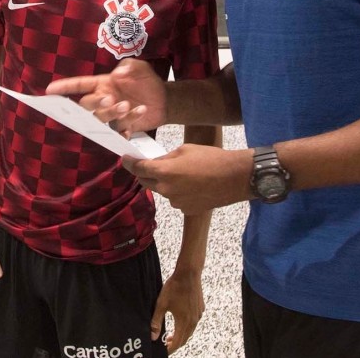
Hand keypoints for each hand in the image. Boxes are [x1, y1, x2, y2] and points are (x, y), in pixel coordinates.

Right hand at [46, 59, 166, 134]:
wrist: (165, 99)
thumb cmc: (147, 81)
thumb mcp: (140, 68)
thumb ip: (130, 66)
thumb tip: (119, 73)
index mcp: (102, 84)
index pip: (80, 85)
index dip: (65, 87)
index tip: (50, 90)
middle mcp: (103, 100)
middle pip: (87, 106)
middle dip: (95, 103)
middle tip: (110, 99)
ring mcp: (111, 115)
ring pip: (102, 120)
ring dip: (112, 114)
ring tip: (128, 106)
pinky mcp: (122, 127)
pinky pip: (117, 132)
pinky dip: (124, 130)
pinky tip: (132, 126)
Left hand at [121, 144, 250, 215]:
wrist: (234, 178)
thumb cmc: (212, 158)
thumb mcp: (186, 149)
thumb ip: (167, 157)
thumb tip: (157, 162)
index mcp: (164, 171)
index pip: (139, 169)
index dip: (129, 163)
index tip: (125, 159)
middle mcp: (166, 189)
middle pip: (146, 183)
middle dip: (147, 174)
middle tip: (155, 165)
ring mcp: (175, 202)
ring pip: (162, 191)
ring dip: (166, 183)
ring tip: (185, 175)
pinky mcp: (185, 209)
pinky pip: (175, 199)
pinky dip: (179, 192)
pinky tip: (194, 186)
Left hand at [151, 268, 203, 352]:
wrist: (189, 273)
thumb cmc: (174, 287)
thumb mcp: (161, 304)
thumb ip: (156, 322)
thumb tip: (153, 337)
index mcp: (184, 321)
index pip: (177, 342)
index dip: (170, 349)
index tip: (164, 351)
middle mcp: (193, 320)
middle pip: (185, 338)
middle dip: (175, 343)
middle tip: (166, 343)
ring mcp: (198, 314)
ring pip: (190, 331)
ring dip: (181, 335)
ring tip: (171, 335)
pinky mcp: (200, 309)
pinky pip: (194, 323)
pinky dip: (187, 327)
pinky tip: (180, 321)